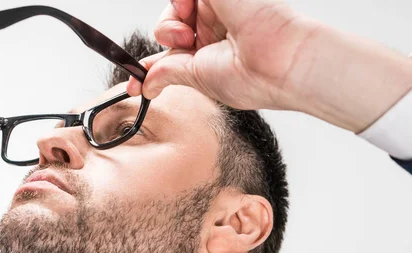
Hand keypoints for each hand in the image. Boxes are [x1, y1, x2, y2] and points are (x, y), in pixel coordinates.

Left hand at [128, 0, 411, 132]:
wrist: (279, 61)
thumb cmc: (252, 77)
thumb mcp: (199, 79)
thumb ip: (168, 73)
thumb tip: (145, 85)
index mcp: (212, 53)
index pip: (173, 52)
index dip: (151, 64)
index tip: (132, 82)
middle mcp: (215, 28)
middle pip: (172, 26)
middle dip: (166, 37)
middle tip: (179, 44)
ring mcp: (218, 7)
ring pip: (176, 7)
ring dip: (172, 20)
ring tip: (189, 31)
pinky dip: (179, 4)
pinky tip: (187, 11)